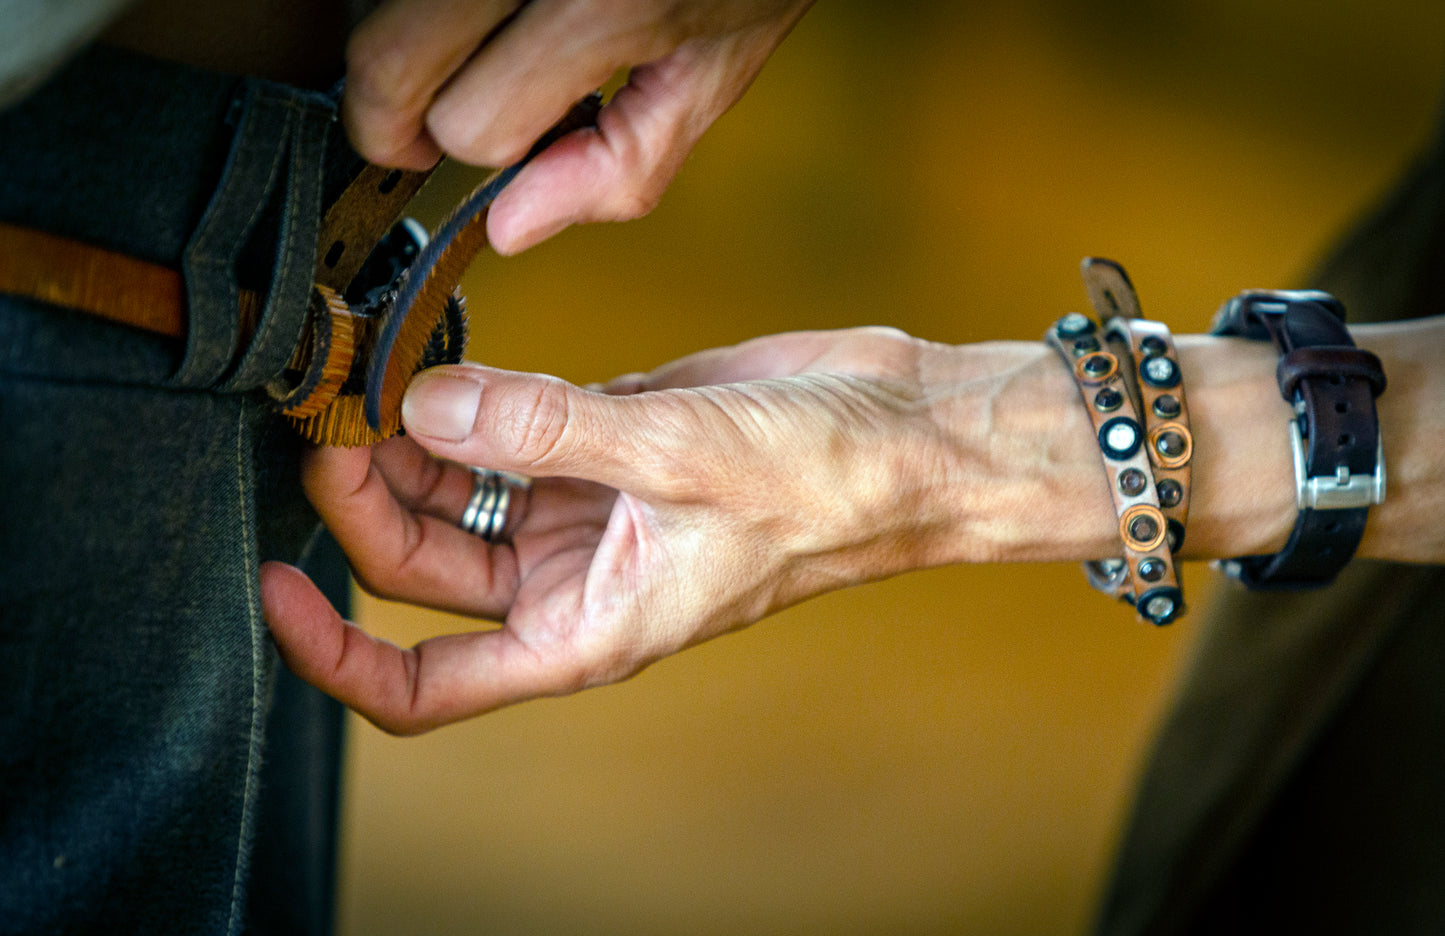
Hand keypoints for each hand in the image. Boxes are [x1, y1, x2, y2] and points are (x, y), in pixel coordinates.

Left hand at [262, 328, 1011, 733]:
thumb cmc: (832, 486)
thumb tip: (427, 407)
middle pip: (420, 562)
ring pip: (453, 486)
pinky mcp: (603, 441)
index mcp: (584, 627)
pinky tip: (436, 351)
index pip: (425, 684)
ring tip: (371, 367)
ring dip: (407, 436)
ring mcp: (583, 505)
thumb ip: (548, 430)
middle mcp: (570, 576)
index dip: (336, 652)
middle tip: (336, 405)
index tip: (275, 585)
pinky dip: (466, 394)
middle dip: (364, 493)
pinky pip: (506, 425)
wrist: (908, 435)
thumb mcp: (684, 456)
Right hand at [342, 0, 812, 252]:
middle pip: (386, 57)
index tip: (502, 146)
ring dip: (413, 42)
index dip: (489, 151)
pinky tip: (482, 15)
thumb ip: (621, 164)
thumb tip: (514, 224)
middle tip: (426, 128)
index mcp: (603, 5)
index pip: (472, 123)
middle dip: (398, 112)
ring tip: (486, 44)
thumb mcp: (714, 69)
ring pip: (380, 11)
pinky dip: (423, 10)